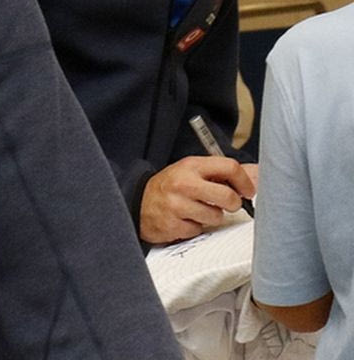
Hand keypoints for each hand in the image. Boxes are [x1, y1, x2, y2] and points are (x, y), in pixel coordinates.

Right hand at [140, 156, 255, 243]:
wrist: (139, 202)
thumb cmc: (171, 186)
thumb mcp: (192, 171)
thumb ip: (222, 173)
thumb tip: (257, 174)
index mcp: (191, 166)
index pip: (230, 167)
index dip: (245, 181)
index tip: (247, 191)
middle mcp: (184, 183)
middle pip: (228, 196)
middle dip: (233, 204)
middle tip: (227, 204)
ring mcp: (177, 205)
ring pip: (216, 217)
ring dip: (212, 217)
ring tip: (199, 211)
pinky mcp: (174, 225)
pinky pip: (200, 230)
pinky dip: (196, 227)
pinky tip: (186, 219)